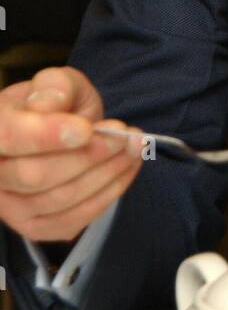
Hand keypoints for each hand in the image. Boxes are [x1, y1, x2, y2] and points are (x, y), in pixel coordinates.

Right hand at [0, 66, 144, 243]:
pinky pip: (73, 218)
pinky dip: (108, 194)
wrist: (57, 133)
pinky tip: (127, 168)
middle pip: (36, 174)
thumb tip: (51, 103)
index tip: (85, 130)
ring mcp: (9, 207)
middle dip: (89, 155)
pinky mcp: (35, 227)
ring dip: (106, 174)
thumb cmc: (54, 106)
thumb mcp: (57, 82)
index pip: (9, 136)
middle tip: (125, 135)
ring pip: (59, 198)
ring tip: (134, 147)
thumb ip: (54, 86)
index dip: (46, 135)